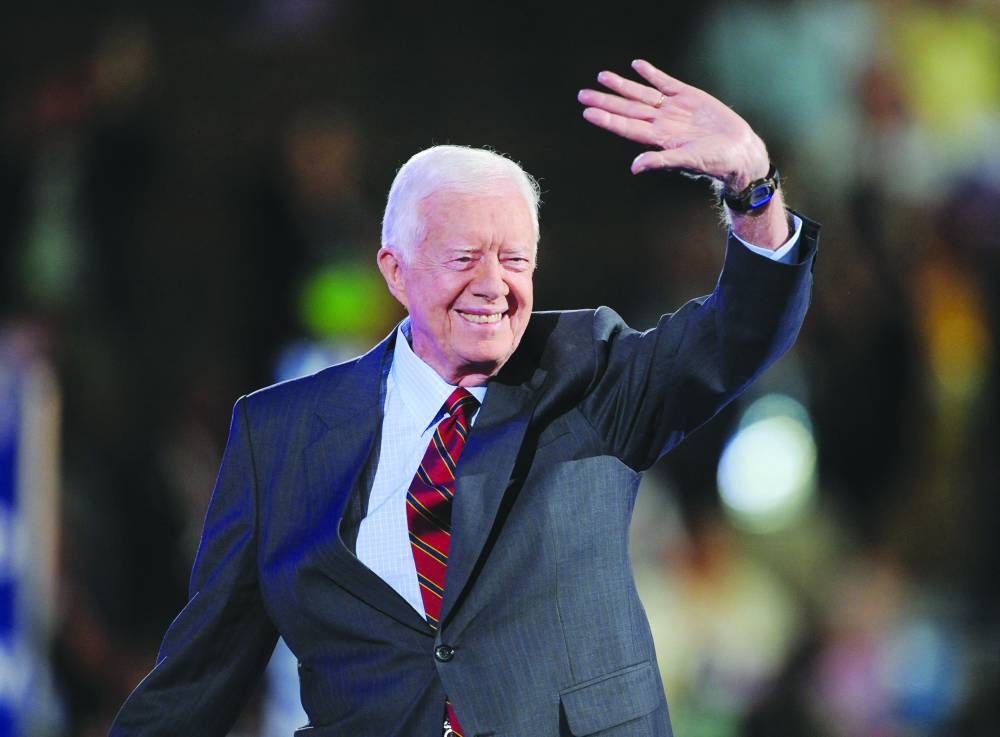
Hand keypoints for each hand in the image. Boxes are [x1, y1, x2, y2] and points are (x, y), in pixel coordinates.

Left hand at [578, 59, 768, 191]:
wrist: (738, 150)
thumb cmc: (714, 161)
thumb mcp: (686, 160)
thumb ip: (660, 161)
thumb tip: (634, 167)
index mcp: (658, 138)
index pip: (625, 127)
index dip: (606, 119)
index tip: (587, 112)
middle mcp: (661, 122)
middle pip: (627, 109)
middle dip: (605, 101)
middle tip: (583, 94)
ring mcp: (673, 108)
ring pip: (641, 95)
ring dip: (622, 86)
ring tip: (602, 76)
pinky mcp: (688, 96)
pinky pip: (665, 83)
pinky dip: (651, 74)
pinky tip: (637, 66)